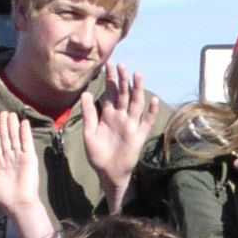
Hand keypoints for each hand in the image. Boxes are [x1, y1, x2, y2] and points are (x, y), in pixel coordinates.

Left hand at [0, 112, 53, 237]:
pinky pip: (26, 142)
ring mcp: (20, 158)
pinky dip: (25, 133)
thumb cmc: (3, 197)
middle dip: (5, 126)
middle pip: (6, 138)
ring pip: (15, 138)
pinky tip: (24, 123)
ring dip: (13, 126)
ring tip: (11, 114)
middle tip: (4, 113)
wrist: (18, 204)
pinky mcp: (30, 158)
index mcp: (0, 164)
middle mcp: (10, 159)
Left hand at [81, 63, 160, 211]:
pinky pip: (146, 122)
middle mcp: (121, 117)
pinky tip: (153, 100)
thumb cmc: (97, 154)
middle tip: (121, 64)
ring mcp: (131, 125)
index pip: (110, 93)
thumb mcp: (89, 133)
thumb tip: (85, 94)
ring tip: (137, 74)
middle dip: (122, 80)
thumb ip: (88, 114)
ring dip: (137, 89)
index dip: (110, 79)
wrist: (108, 173)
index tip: (108, 64)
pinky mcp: (139, 136)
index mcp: (108, 115)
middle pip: (123, 94)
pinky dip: (151, 112)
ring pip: (135, 103)